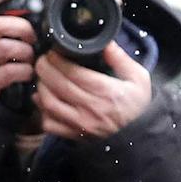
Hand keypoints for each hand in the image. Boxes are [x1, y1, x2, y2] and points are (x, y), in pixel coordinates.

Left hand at [33, 41, 152, 140]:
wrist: (139, 138)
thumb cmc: (139, 107)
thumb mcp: (138, 78)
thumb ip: (121, 59)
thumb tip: (105, 43)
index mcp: (104, 91)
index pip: (72, 72)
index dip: (56, 60)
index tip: (53, 52)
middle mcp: (89, 107)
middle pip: (56, 85)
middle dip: (44, 69)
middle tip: (42, 60)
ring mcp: (80, 124)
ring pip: (49, 104)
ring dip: (40, 88)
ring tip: (42, 77)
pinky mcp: (74, 135)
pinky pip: (49, 124)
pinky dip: (42, 111)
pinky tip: (44, 101)